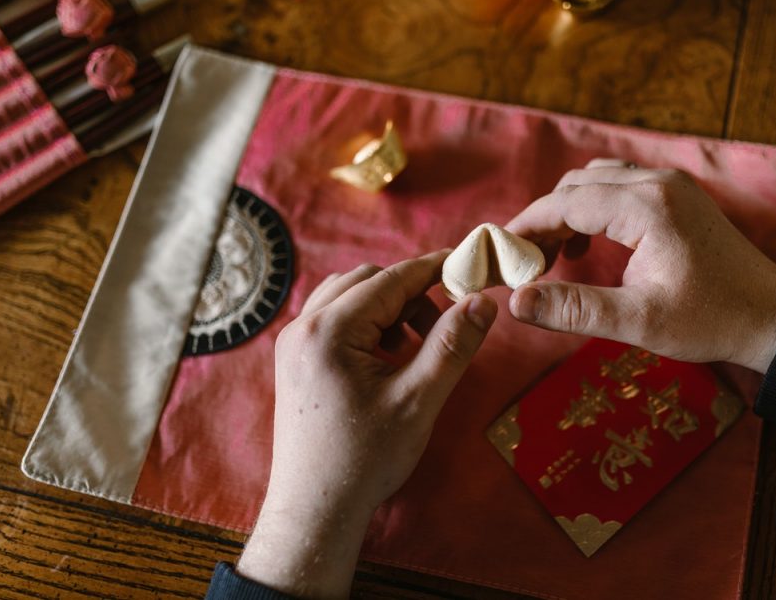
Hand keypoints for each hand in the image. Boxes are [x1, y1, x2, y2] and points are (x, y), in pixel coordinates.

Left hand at [236, 250, 496, 598]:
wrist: (316, 509)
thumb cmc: (366, 459)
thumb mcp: (419, 400)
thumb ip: (452, 345)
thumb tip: (482, 299)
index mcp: (329, 331)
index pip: (390, 279)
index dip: (433, 269)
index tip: (469, 265)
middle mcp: (303, 326)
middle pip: (367, 280)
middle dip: (410, 293)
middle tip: (443, 327)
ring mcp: (293, 343)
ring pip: (348, 296)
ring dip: (387, 308)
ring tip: (414, 347)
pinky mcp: (294, 360)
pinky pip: (333, 318)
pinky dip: (366, 324)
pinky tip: (387, 359)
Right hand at [506, 160, 775, 372]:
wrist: (771, 316)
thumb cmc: (710, 320)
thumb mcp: (638, 321)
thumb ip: (573, 309)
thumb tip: (516, 303)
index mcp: (647, 206)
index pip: (566, 201)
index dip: (526, 226)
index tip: (500, 255)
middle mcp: (657, 182)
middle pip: (577, 185)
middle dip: (543, 219)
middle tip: (524, 263)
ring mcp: (670, 184)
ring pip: (597, 180)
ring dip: (567, 210)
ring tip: (552, 255)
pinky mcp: (678, 194)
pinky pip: (619, 185)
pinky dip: (593, 207)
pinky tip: (587, 243)